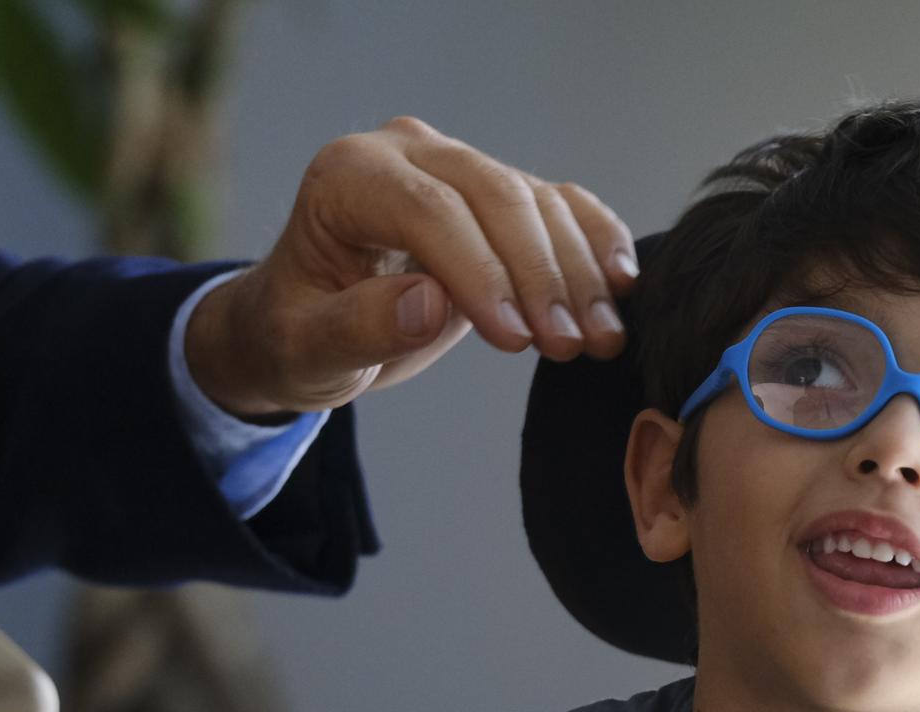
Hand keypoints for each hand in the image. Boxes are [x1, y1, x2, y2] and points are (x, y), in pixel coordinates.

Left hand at [185, 115, 638, 417]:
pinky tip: (623, 288)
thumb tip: (430, 303)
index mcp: (347, 177)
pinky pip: (560, 204)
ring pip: (537, 201)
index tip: (517, 341)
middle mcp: (406, 153)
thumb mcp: (307, 350)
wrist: (305, 325)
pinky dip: (595, 243)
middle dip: (540, 276)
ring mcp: (456, 165)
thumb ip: (358, 327)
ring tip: (602, 341)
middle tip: (570, 347)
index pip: (430, 212)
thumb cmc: (295, 336)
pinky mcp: (495, 192)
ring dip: (578, 272)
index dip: (481, 273)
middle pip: (495, 196)